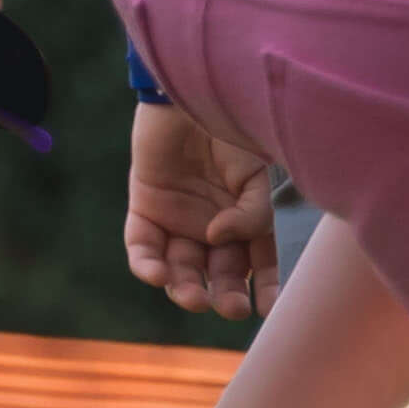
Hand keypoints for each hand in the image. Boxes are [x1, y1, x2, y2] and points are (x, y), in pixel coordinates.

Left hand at [121, 100, 280, 319]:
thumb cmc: (230, 132)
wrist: (189, 98)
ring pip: (179, 267)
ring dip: (184, 287)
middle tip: (228, 308)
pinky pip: (142, 247)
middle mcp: (210, 226)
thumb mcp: (254, 175)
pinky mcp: (144, 211)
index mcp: (244, 219)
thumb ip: (249, 212)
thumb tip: (220, 239)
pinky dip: (147, 265)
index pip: (257, 262)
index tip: (266, 309)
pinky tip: (157, 275)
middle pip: (217, 272)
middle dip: (223, 294)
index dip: (262, 286)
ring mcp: (176, 221)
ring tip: (193, 298)